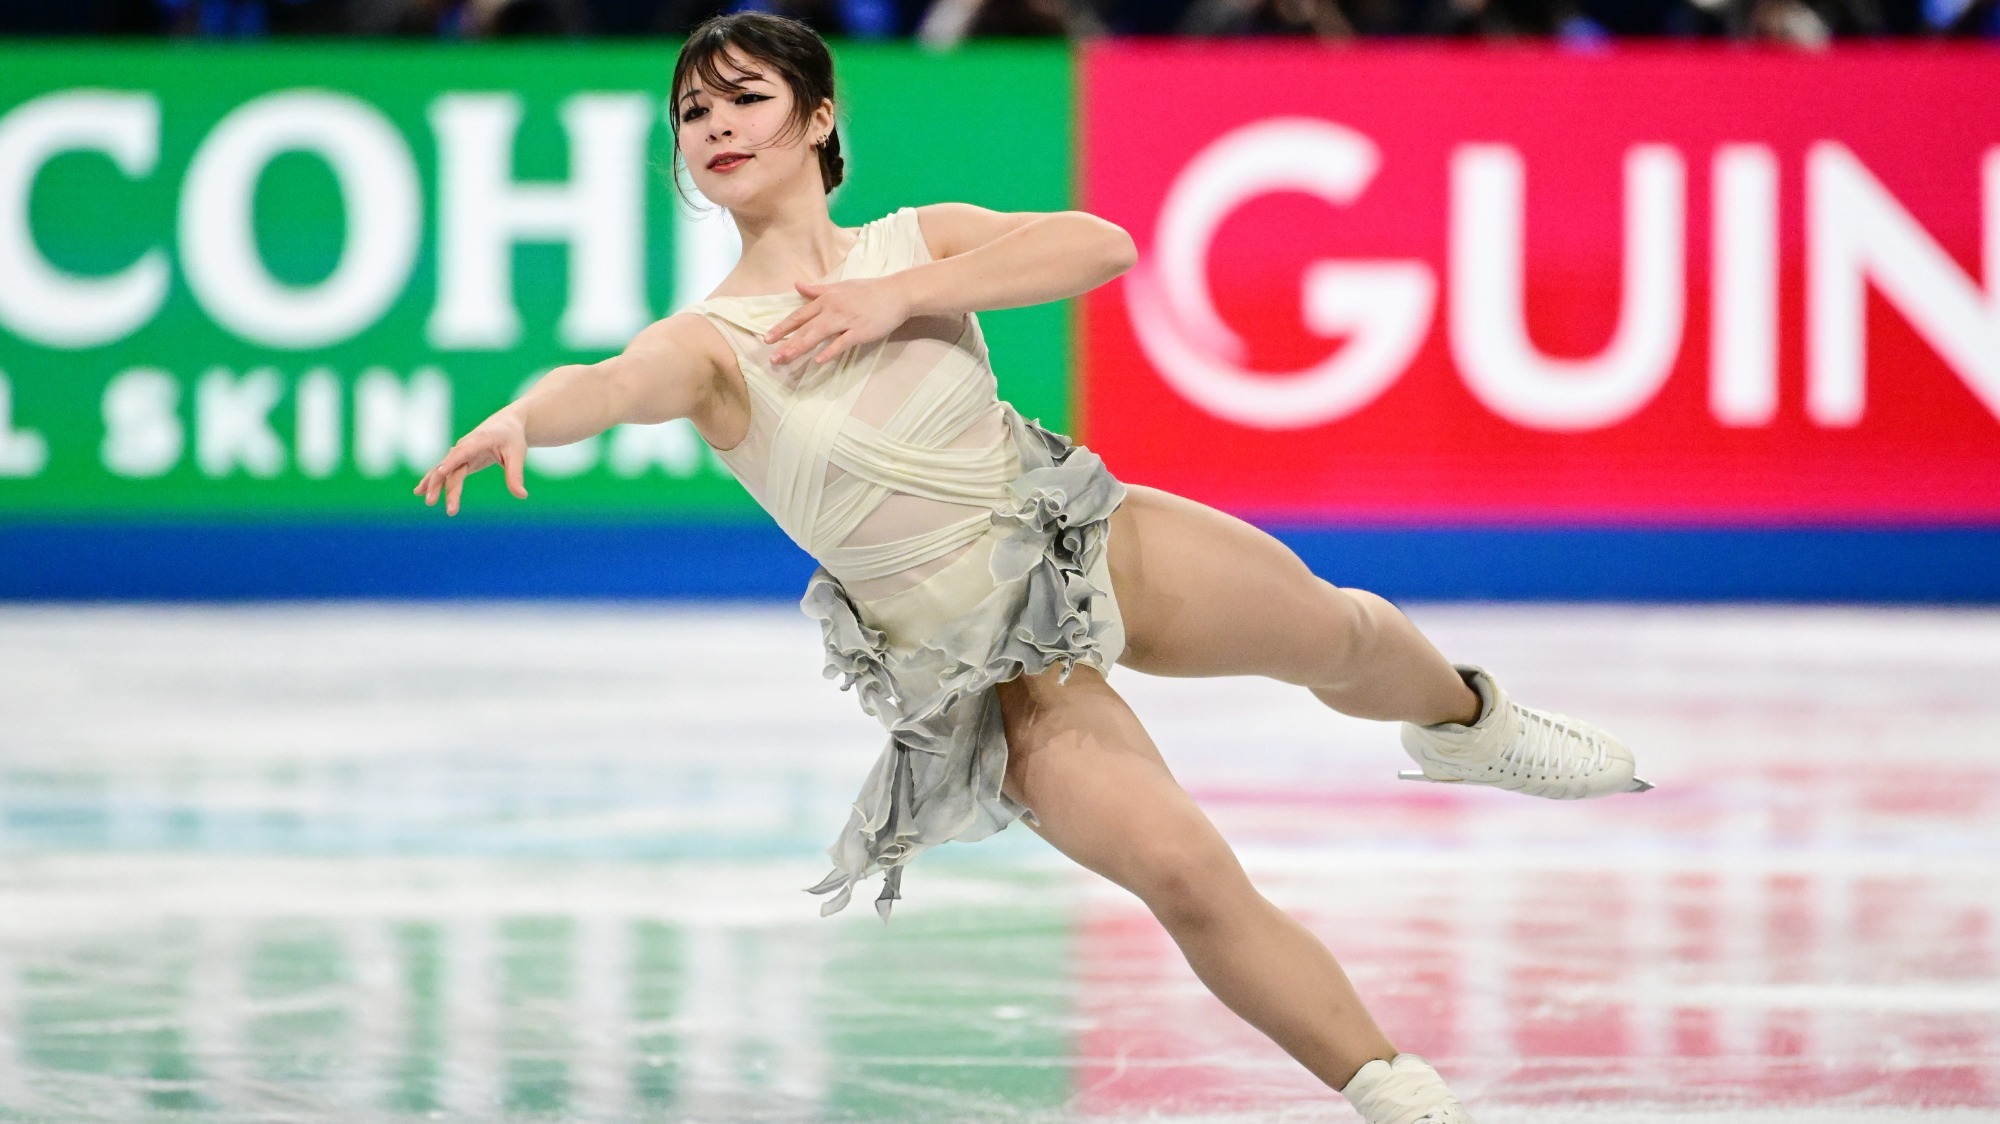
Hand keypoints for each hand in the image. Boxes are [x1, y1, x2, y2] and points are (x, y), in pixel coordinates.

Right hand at [412, 410, 529, 516]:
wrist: (507, 424)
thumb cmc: (512, 437)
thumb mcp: (517, 454)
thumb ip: (516, 475)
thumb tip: (522, 496)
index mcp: (479, 440)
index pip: (462, 452)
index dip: (451, 462)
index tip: (440, 472)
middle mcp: (464, 446)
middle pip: (450, 467)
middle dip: (443, 485)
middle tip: (439, 504)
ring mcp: (459, 453)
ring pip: (443, 470)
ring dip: (433, 484)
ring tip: (427, 501)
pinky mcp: (460, 460)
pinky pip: (444, 471)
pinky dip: (432, 481)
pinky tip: (420, 492)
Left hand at [763, 275, 911, 366]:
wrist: (896, 293)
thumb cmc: (869, 290)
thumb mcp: (840, 286)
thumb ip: (818, 290)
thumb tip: (797, 285)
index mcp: (826, 299)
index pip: (799, 315)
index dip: (782, 328)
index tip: (767, 339)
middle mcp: (832, 309)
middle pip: (804, 328)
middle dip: (786, 343)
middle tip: (772, 357)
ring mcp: (846, 321)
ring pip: (818, 335)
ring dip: (800, 347)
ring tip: (786, 358)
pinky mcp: (859, 331)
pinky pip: (841, 343)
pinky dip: (830, 352)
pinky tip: (818, 361)